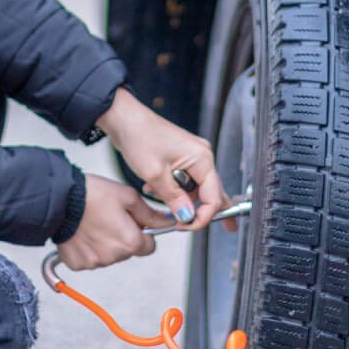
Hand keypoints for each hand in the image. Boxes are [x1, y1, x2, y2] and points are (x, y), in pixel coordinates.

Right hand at [56, 175, 171, 270]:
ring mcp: (94, 262)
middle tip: (110, 218)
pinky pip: (89, 259)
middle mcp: (113, 256)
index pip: (149, 247)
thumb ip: (150, 214)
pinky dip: (87, 249)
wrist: (60, 199)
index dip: (142, 233)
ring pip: (109, 256)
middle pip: (128, 251)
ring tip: (94, 223)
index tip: (132, 223)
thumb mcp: (128, 197)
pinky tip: (83, 233)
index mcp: (130, 241)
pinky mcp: (78, 263)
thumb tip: (167, 222)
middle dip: (123, 237)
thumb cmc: (92, 195)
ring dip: (105, 244)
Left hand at [93, 88, 233, 231]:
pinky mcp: (181, 158)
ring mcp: (192, 156)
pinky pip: (185, 181)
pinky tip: (154, 189)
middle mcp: (202, 156)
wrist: (124, 119)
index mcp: (202, 159)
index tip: (186, 226)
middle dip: (205, 211)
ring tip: (156, 195)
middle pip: (212, 192)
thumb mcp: (156, 174)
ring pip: (196, 188)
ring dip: (180, 198)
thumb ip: (174, 199)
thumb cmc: (140, 137)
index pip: (214, 197)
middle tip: (223, 229)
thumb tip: (187, 217)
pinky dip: (173, 189)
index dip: (203, 216)